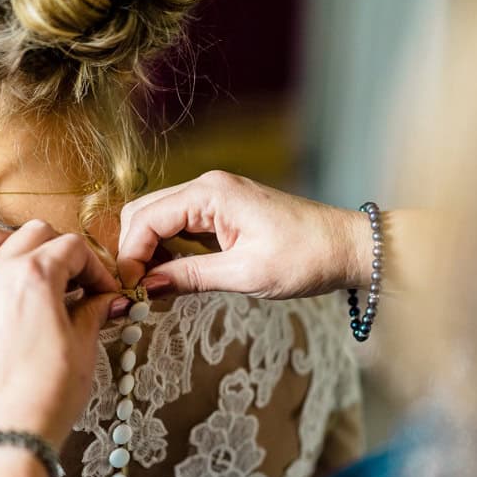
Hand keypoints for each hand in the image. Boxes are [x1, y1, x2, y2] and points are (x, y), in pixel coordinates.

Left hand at [0, 220, 118, 449]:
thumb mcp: (82, 350)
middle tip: (74, 285)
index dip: (96, 268)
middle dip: (60, 252)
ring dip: (9, 245)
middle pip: (33, 235)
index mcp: (35, 276)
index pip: (73, 249)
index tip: (103, 291)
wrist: (2, 439)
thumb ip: (90, 312)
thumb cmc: (45, 398)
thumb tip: (102, 299)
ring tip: (25, 270)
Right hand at [117, 171, 371, 298]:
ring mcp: (215, 195)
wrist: (347, 247)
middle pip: (144, 212)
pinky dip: (167, 246)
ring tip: (150, 285)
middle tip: (135, 289)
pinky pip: (180, 223)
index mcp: (210, 193)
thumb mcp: (244, 274)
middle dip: (133, 250)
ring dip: (148, 249)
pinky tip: (170, 273)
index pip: (146, 218)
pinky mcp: (223, 209)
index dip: (130, 255)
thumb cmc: (305, 257)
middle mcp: (207, 186)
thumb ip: (189, 278)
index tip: (129, 289)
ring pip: (158, 216)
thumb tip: (147, 288)